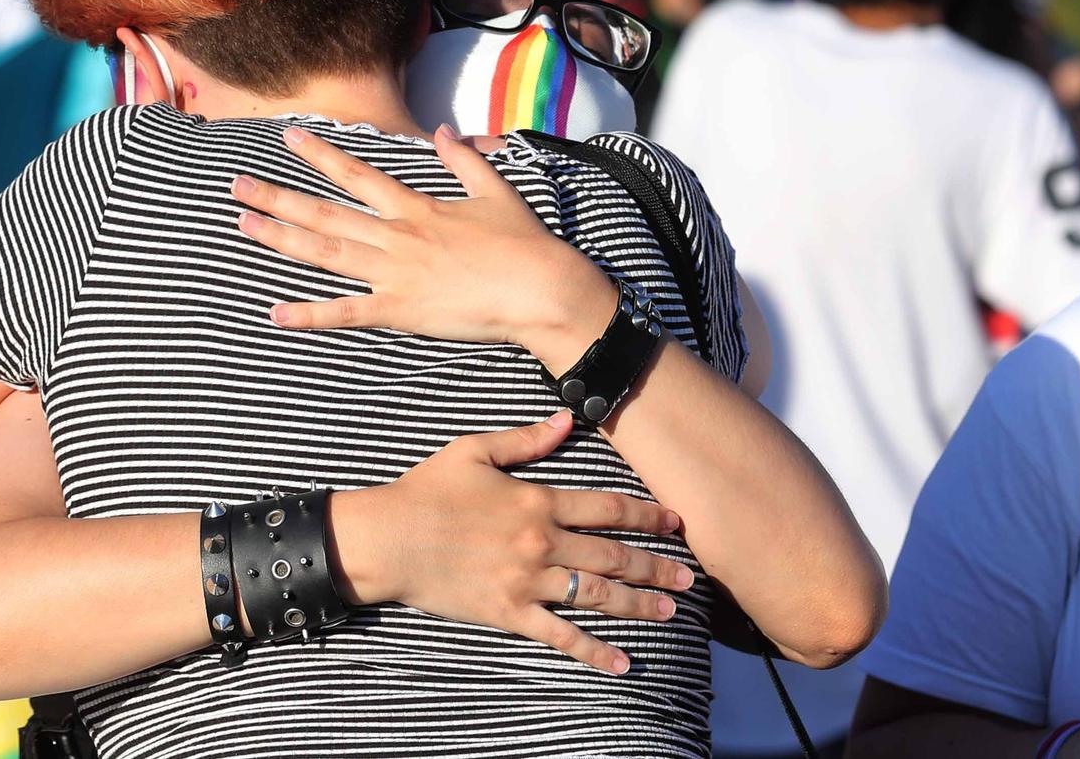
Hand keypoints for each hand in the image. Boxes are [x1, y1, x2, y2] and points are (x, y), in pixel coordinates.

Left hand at [233, 124, 616, 373]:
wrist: (540, 289)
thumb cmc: (524, 243)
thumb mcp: (496, 192)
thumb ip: (465, 161)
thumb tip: (444, 132)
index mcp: (417, 208)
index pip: (358, 176)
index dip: (321, 155)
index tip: (288, 138)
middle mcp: (397, 236)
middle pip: (326, 212)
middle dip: (278, 198)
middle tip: (237, 185)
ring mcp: (395, 274)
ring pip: (326, 253)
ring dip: (282, 240)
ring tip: (244, 226)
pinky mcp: (400, 311)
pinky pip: (347, 312)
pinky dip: (310, 314)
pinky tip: (276, 312)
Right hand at [335, 411, 695, 674]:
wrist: (388, 539)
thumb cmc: (428, 490)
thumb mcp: (475, 451)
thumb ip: (527, 439)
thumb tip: (568, 418)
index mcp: (538, 500)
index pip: (608, 508)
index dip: (646, 515)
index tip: (676, 522)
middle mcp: (542, 542)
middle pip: (613, 555)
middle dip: (656, 565)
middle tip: (690, 577)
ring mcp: (528, 580)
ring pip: (597, 594)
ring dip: (638, 603)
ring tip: (670, 611)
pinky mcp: (509, 612)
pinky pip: (559, 635)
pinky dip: (593, 651)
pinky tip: (621, 662)